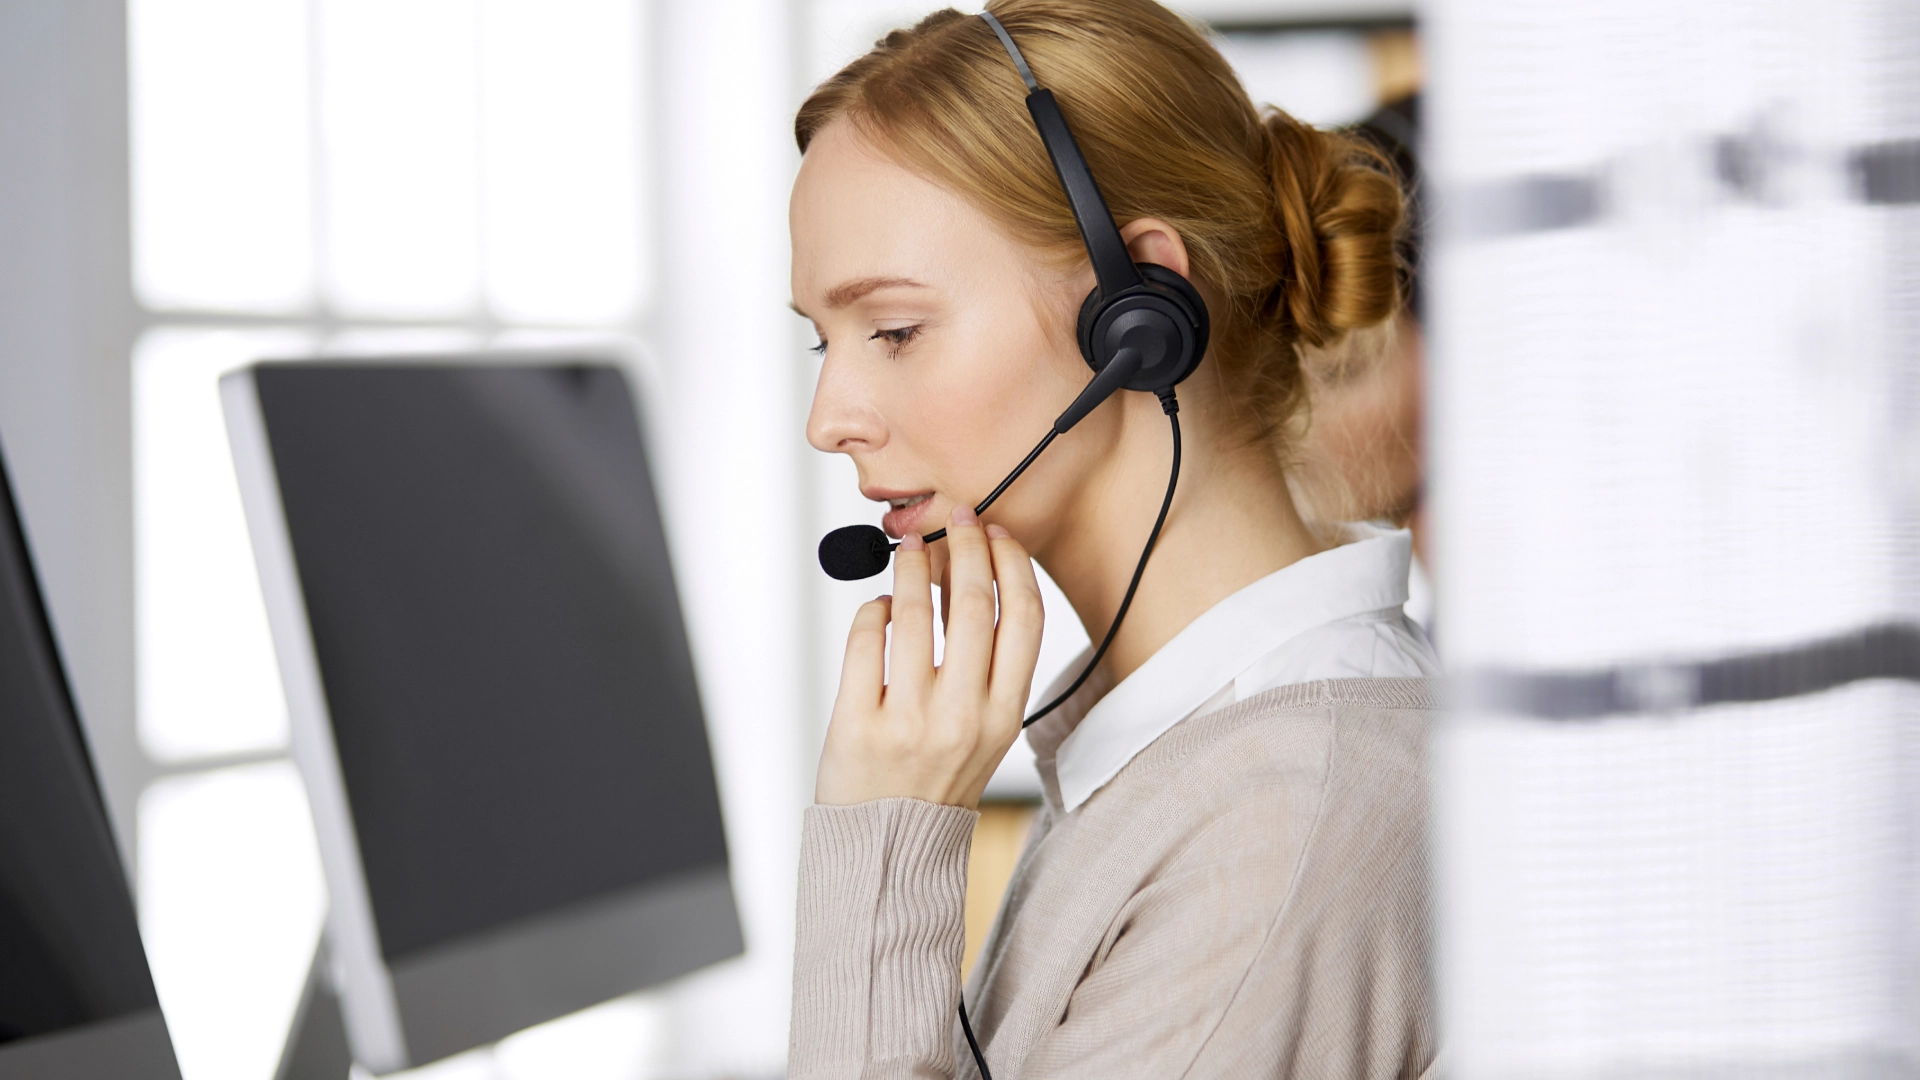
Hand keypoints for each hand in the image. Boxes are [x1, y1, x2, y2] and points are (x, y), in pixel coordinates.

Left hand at [815, 504, 1044, 808]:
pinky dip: (873, 610)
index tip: (997, 532)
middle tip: (954, 520)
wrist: (887, 849)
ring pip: (914, 612)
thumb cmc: (936, 781)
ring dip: (911, 567)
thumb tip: (970, 579)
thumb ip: (986, 668)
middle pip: (974, 602)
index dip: (1012, 564)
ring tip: (908, 551)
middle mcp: (963, 716)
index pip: (1024, 618)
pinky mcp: (858, 723)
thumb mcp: (983, 732)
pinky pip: (865, 639)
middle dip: (964, 546)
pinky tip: (879, 608)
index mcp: (1004, 716)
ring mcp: (909, 719)